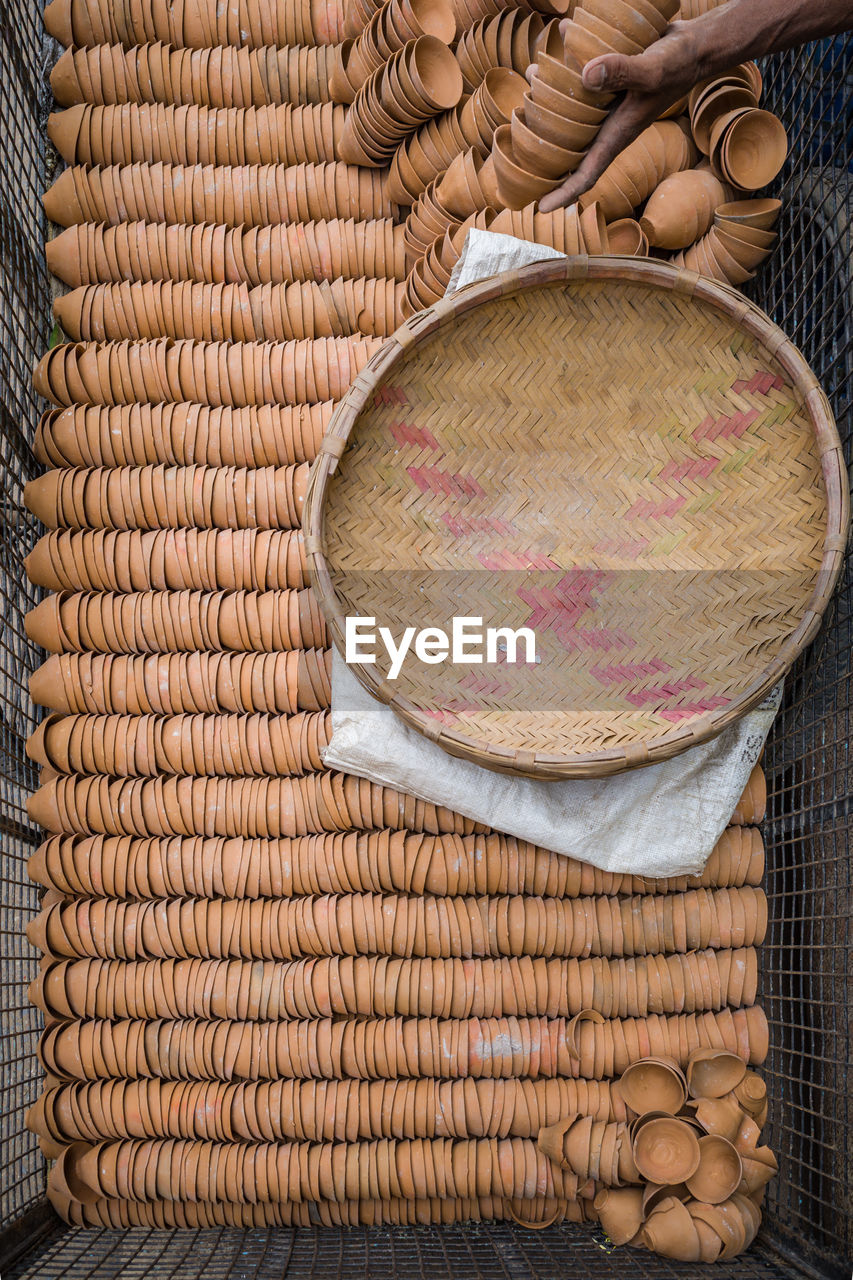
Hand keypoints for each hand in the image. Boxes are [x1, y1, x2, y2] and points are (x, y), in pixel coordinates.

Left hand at [537, 20, 704, 212]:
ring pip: (570, 112)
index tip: (539, 208)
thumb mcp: (652, 70)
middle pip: (570, 148)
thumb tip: (585, 75)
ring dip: (549, 97)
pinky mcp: (607, 82)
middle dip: (543, 147)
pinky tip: (560, 36)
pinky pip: (580, 80)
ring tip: (532, 74)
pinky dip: (568, 62)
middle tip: (517, 135)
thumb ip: (621, 72)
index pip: (586, 176)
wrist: (695, 46)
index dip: (562, 195)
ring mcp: (607, 106)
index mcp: (616, 136)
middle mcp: (608, 126)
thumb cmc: (679, 65)